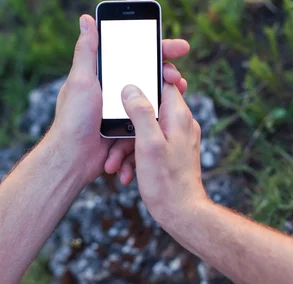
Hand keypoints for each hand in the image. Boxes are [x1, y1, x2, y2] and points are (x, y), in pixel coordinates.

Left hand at [47, 0, 189, 185]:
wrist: (76, 158)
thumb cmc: (74, 119)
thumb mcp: (81, 81)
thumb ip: (86, 52)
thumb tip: (86, 18)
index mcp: (99, 67)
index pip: (117, 34)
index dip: (132, 13)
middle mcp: (111, 78)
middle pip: (141, 57)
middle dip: (163, 50)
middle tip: (182, 48)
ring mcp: (122, 97)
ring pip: (151, 80)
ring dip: (167, 76)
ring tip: (178, 79)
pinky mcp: (130, 117)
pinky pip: (151, 104)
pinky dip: (164, 100)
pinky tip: (175, 98)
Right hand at [120, 82, 207, 224]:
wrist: (181, 214)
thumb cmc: (166, 181)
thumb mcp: (148, 143)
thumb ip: (141, 112)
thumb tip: (131, 88)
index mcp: (178, 115)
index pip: (164, 83)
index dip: (145, 80)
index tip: (126, 83)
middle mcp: (180, 123)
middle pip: (148, 109)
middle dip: (126, 125)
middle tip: (111, 140)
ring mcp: (176, 138)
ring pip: (144, 131)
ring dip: (126, 146)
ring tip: (113, 165)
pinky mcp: (171, 153)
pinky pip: (148, 146)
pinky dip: (135, 157)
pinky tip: (125, 174)